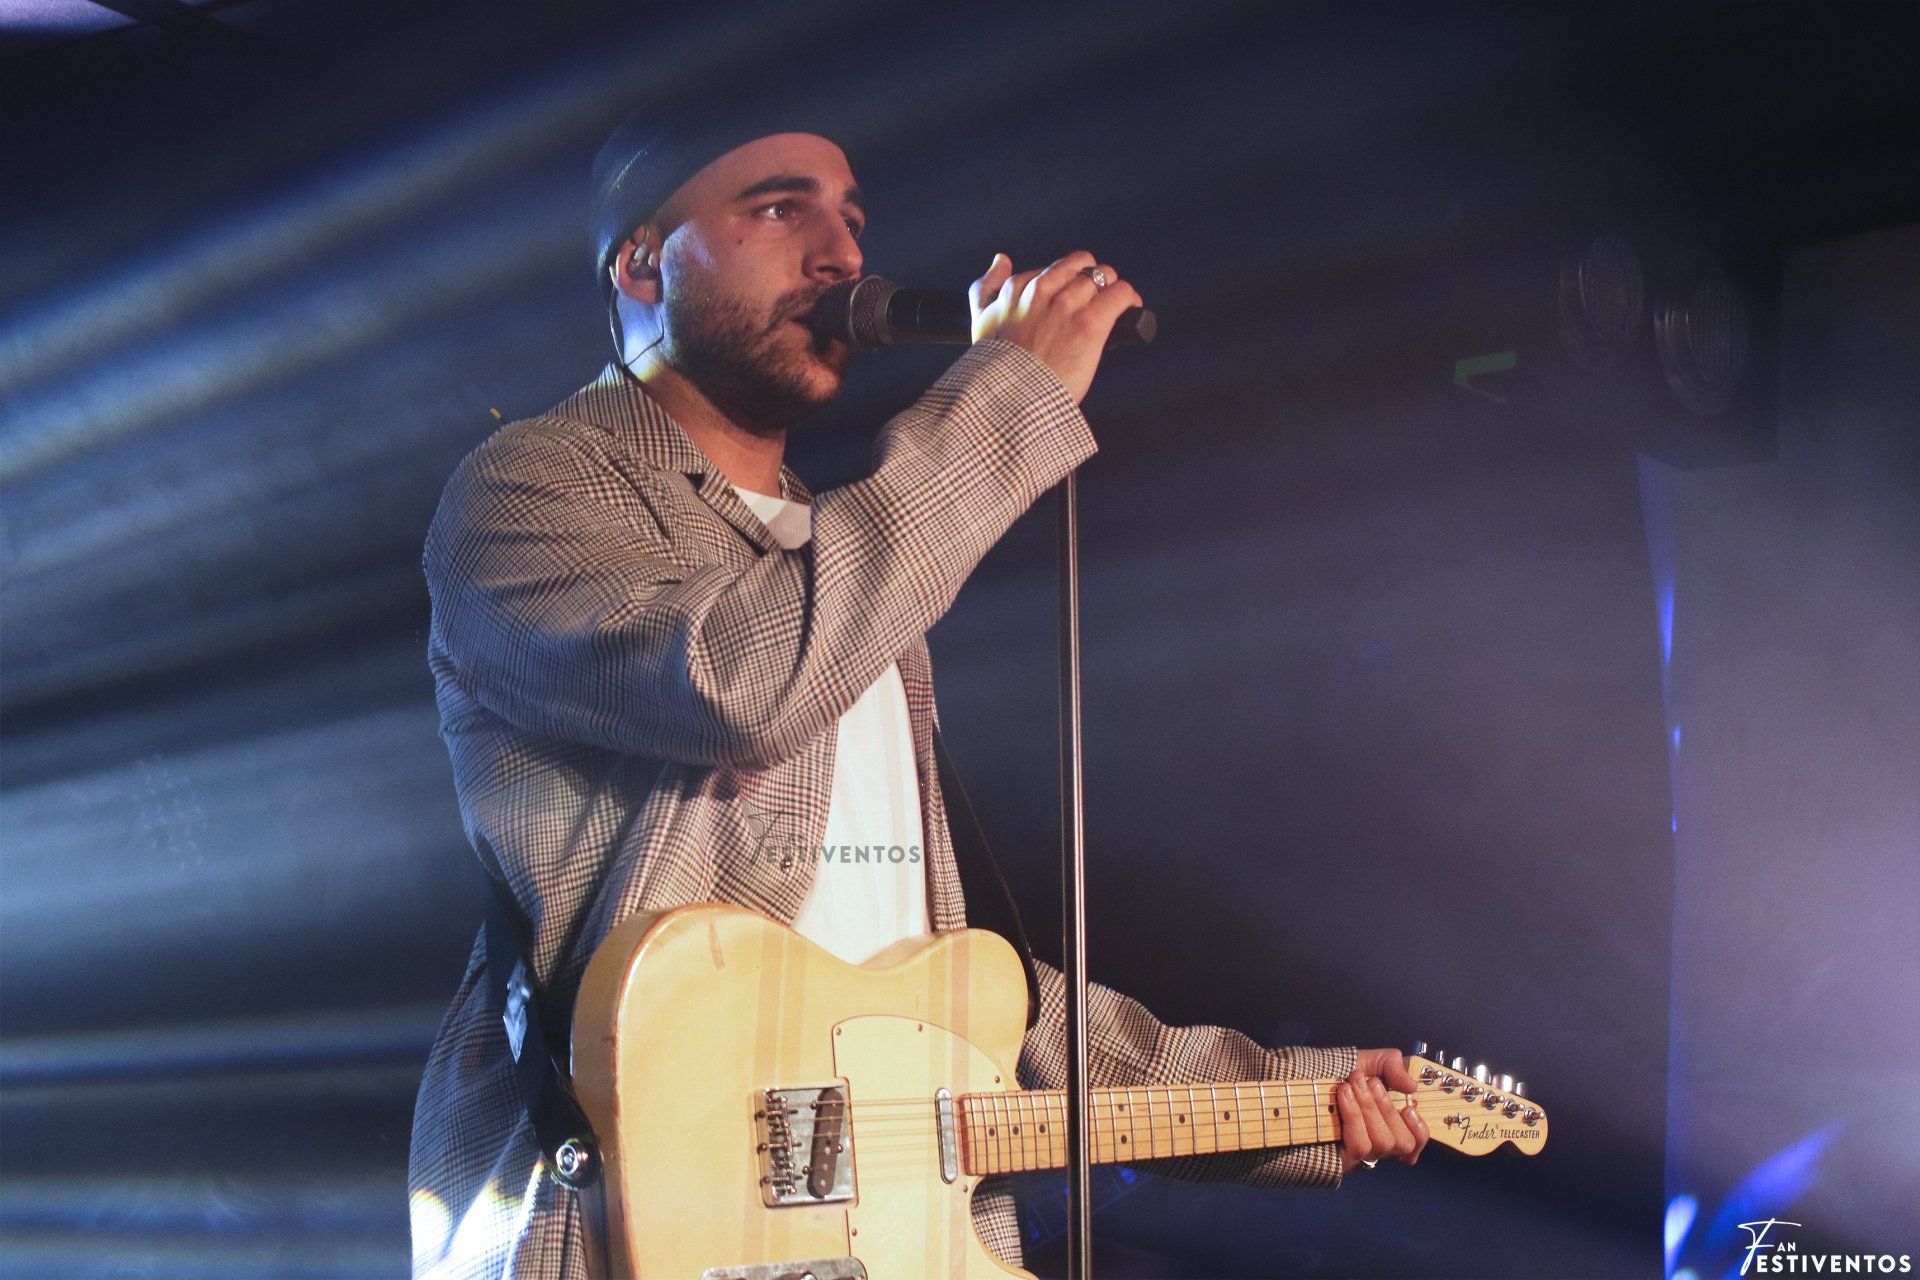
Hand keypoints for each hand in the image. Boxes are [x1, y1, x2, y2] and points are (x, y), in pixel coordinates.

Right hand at [967, 250, 1144, 404]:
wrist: (1014, 403)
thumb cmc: (999, 371)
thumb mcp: (981, 324)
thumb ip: (985, 288)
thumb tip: (1002, 260)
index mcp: (1015, 289)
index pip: (1051, 268)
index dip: (1065, 284)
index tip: (1069, 302)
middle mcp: (1041, 290)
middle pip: (1080, 265)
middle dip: (1091, 281)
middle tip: (1095, 302)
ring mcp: (1066, 304)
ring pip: (1104, 275)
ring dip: (1112, 290)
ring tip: (1113, 308)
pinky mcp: (1090, 322)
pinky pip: (1121, 293)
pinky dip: (1129, 300)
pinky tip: (1129, 310)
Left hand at [1334, 1047, 1428, 1174]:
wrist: (1296, 1079)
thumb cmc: (1335, 1073)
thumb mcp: (1368, 1061)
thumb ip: (1392, 1066)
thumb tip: (1411, 1087)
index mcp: (1386, 1126)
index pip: (1414, 1144)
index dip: (1420, 1131)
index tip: (1408, 1107)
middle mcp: (1374, 1145)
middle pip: (1401, 1143)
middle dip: (1388, 1108)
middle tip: (1370, 1082)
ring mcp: (1356, 1154)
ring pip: (1381, 1143)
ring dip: (1369, 1108)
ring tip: (1352, 1084)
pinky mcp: (1338, 1158)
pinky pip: (1359, 1144)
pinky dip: (1354, 1115)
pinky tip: (1344, 1095)